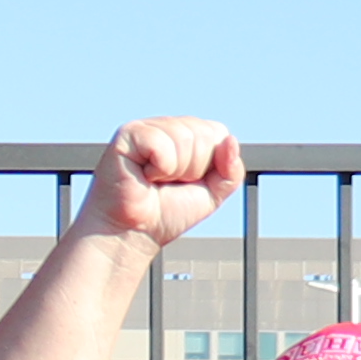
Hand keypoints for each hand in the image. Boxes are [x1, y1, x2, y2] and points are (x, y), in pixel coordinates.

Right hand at [80, 117, 240, 250]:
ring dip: (174, 172)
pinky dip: (159, 169)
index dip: (208, 165)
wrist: (133, 233)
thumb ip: (231, 170)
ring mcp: (147, 128)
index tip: (186, 182)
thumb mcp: (213, 194)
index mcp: (187, 134)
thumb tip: (230, 140)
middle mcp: (167, 126)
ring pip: (185, 139)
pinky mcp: (128, 134)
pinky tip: (143, 175)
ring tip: (154, 180)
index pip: (217, 133)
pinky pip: (162, 145)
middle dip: (192, 170)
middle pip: (203, 135)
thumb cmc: (166, 213)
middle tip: (167, 183)